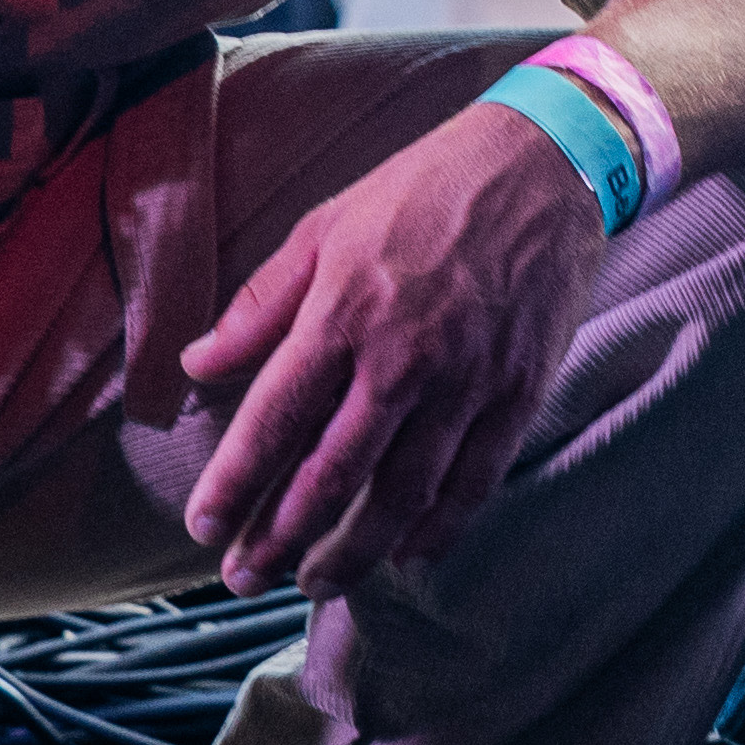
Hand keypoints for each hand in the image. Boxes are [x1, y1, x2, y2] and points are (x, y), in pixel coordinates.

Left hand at [178, 95, 606, 591]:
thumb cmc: (424, 188)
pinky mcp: (519, 391)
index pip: (275, 419)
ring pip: (403, 494)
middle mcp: (404, 357)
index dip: (235, 483)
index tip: (204, 527)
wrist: (547, 163)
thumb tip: (197, 364)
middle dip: (282, 536)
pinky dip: (438, 528)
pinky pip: (474, 480)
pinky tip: (406, 554)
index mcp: (346, 310)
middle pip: (333, 475)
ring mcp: (468, 381)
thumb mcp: (327, 225)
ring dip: (353, 550)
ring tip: (314, 581)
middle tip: (246, 577)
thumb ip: (262, 304)